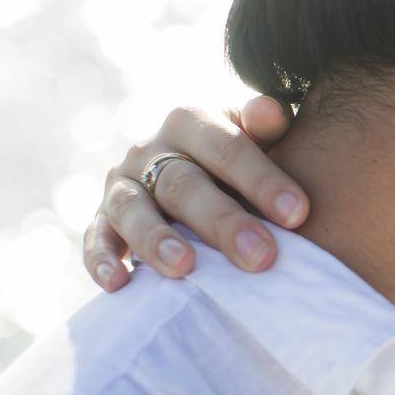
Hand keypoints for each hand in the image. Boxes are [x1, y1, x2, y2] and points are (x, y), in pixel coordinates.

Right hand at [84, 96, 307, 290]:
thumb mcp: (256, 137)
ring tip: (186, 267)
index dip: (262, 180)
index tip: (299, 214)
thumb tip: (271, 112)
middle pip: (184, 185)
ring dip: (157, 239)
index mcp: (191, 122)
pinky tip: (119, 283)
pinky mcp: (103, 220)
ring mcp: (122, 185)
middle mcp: (149, 150)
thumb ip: (264, 126)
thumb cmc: (238, 160)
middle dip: (223, 222)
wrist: (196, 169)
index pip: (227, 148)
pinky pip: (95, 238)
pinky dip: (101, 260)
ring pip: (133, 209)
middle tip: (261, 256)